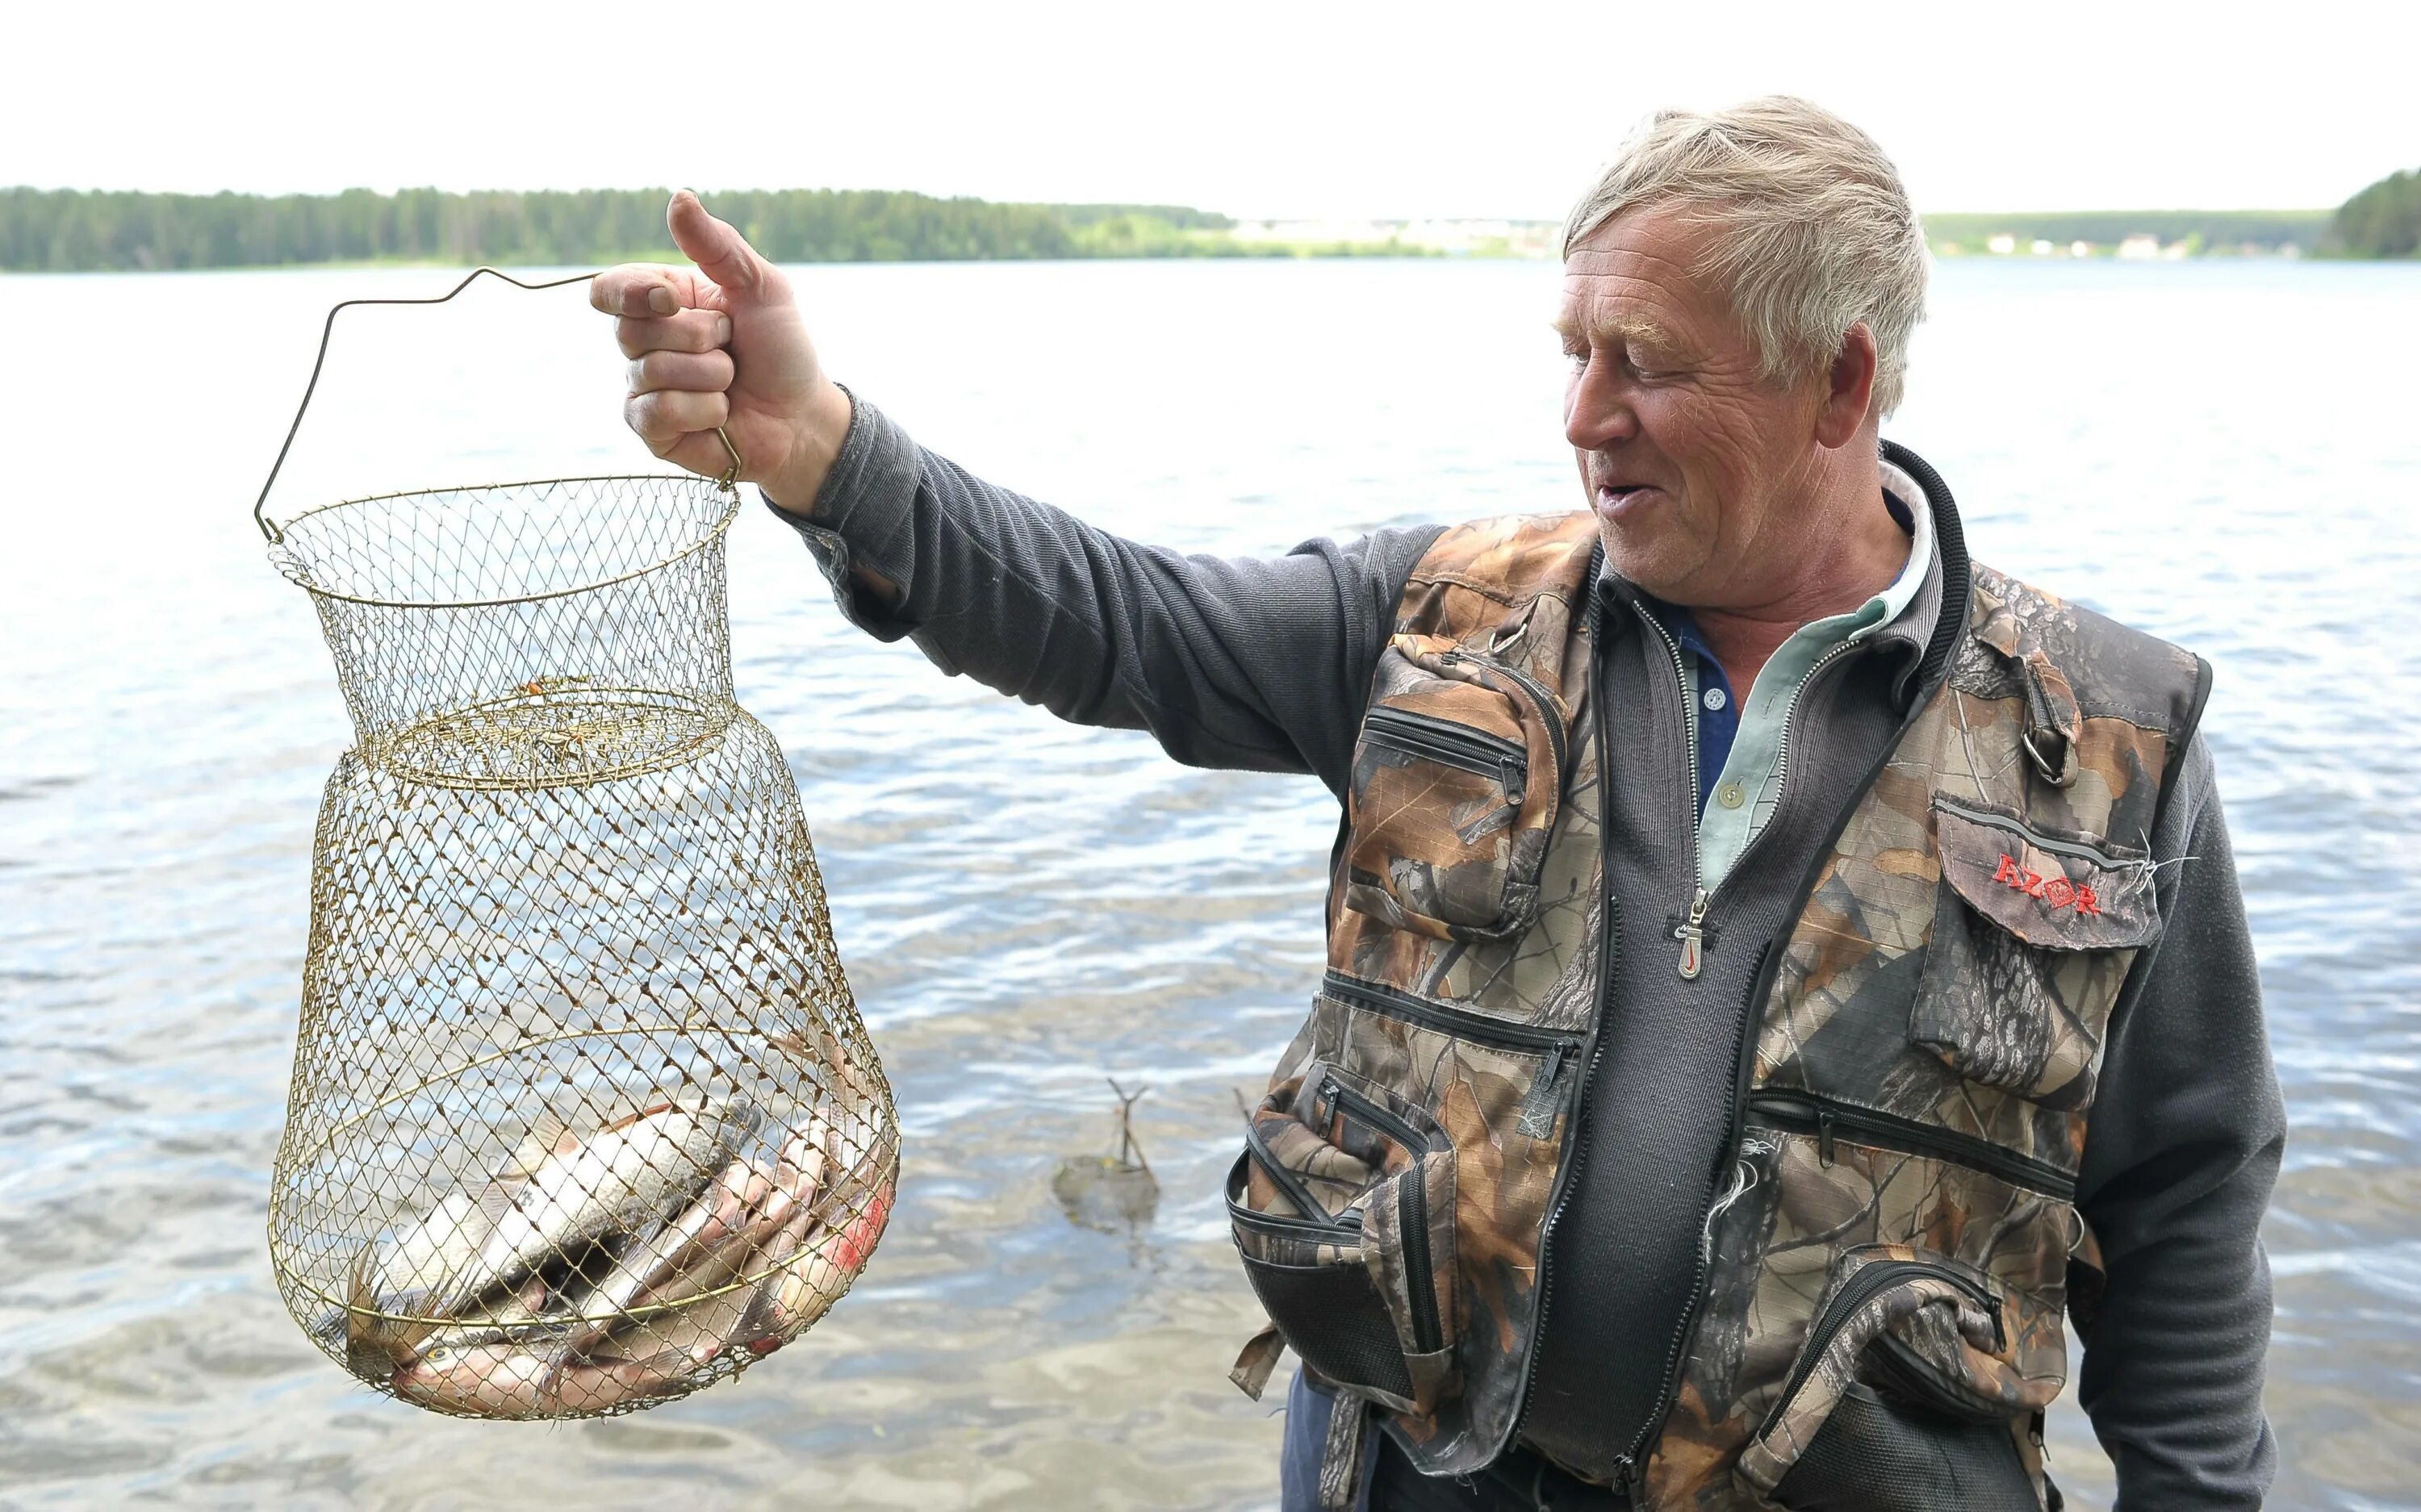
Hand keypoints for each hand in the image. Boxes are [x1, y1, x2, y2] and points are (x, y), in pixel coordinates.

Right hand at [591, 192, 852, 515]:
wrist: (803, 416)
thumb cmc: (782, 349)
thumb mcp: (762, 287)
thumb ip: (718, 245)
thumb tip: (678, 197)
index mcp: (663, 302)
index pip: (611, 289)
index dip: (633, 293)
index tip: (673, 299)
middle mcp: (645, 343)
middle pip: (631, 330)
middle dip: (698, 337)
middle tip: (730, 346)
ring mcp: (643, 388)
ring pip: (651, 371)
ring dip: (710, 375)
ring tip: (731, 381)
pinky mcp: (651, 429)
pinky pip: (658, 411)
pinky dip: (703, 410)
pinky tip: (721, 413)